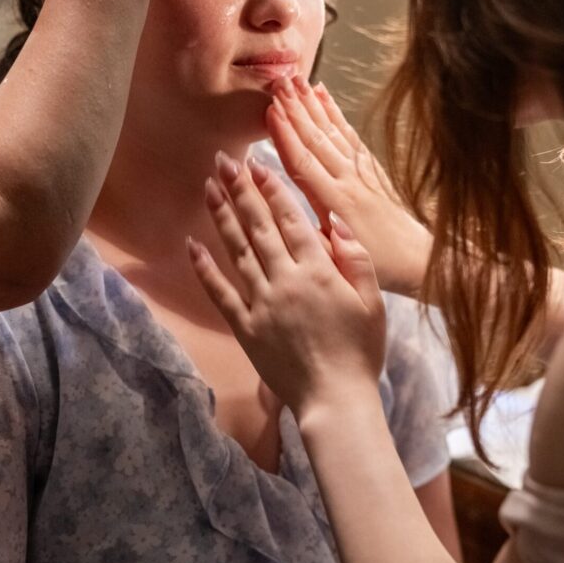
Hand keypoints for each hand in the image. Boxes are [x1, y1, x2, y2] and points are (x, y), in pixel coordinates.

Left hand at [189, 152, 386, 416]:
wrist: (335, 401)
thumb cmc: (361, 352)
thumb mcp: (373, 302)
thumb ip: (355, 259)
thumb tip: (335, 222)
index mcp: (318, 271)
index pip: (291, 220)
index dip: (272, 189)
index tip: (257, 164)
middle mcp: (285, 281)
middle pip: (258, 227)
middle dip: (240, 190)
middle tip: (223, 161)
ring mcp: (261, 304)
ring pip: (236, 252)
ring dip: (221, 217)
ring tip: (208, 187)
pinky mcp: (245, 328)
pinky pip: (220, 293)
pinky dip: (204, 268)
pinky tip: (191, 245)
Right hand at [267, 78, 431, 297]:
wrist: (420, 260)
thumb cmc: (378, 267)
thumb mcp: (338, 262)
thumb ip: (311, 239)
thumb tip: (279, 220)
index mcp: (337, 204)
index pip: (305, 164)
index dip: (286, 137)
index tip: (270, 111)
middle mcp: (349, 181)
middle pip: (317, 139)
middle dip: (295, 109)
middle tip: (277, 82)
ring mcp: (361, 172)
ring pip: (332, 131)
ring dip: (312, 105)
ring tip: (295, 80)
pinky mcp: (371, 169)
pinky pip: (350, 135)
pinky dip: (335, 113)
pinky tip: (324, 95)